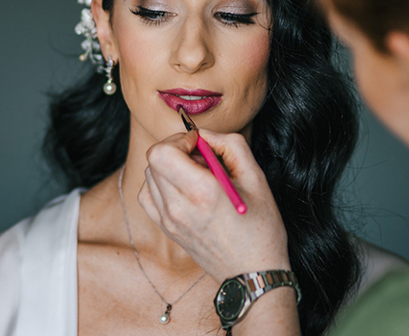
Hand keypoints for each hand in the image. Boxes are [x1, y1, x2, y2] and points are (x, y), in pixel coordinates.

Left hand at [138, 129, 290, 281]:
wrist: (252, 273)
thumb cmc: (260, 228)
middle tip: (200, 159)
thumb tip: (205, 135)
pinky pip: (148, 195)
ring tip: (194, 176)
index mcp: (201, 192)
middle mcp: (178, 207)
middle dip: (176, 149)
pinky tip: (182, 189)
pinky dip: (160, 185)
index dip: (179, 139)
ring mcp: (168, 220)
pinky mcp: (166, 229)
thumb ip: (231, 145)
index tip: (199, 144)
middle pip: (153, 160)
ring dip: (168, 167)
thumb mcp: (256, 178)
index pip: (161, 152)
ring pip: (149, 175)